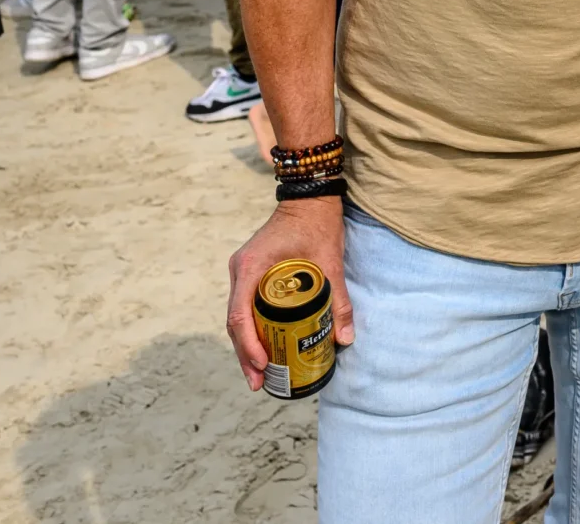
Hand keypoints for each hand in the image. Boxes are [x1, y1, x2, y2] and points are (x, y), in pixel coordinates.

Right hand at [226, 198, 350, 390]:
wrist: (309, 197)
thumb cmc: (317, 224)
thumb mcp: (330, 262)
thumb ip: (339, 300)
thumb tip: (344, 339)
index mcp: (251, 267)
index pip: (240, 314)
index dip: (248, 345)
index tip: (262, 365)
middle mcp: (240, 271)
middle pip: (235, 322)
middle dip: (246, 354)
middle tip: (259, 382)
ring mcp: (243, 272)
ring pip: (238, 316)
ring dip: (247, 345)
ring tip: (260, 374)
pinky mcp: (251, 273)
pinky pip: (246, 307)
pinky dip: (252, 329)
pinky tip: (264, 347)